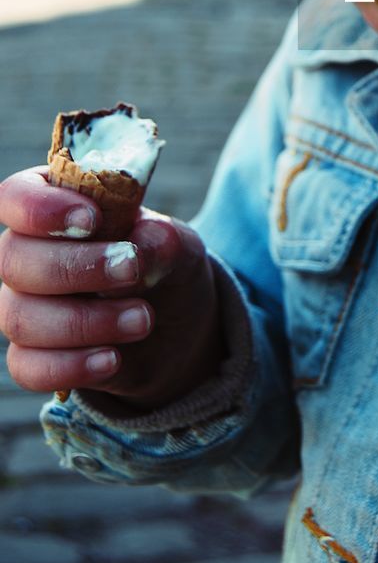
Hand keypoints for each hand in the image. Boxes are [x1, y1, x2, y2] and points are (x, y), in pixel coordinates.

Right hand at [0, 166, 224, 409]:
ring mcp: (25, 307)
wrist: (175, 322)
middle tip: (132, 270)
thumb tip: (139, 249)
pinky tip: (112, 360)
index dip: (41, 208)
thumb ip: (159, 240)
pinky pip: (28, 366)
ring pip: (20, 316)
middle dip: (76, 267)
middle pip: (14, 259)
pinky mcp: (35, 356)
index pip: (16, 196)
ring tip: (143, 319)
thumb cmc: (162, 263)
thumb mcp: (176, 244)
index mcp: (54, 207)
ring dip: (85, 321)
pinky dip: (71, 365)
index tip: (91, 220)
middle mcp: (28, 254)